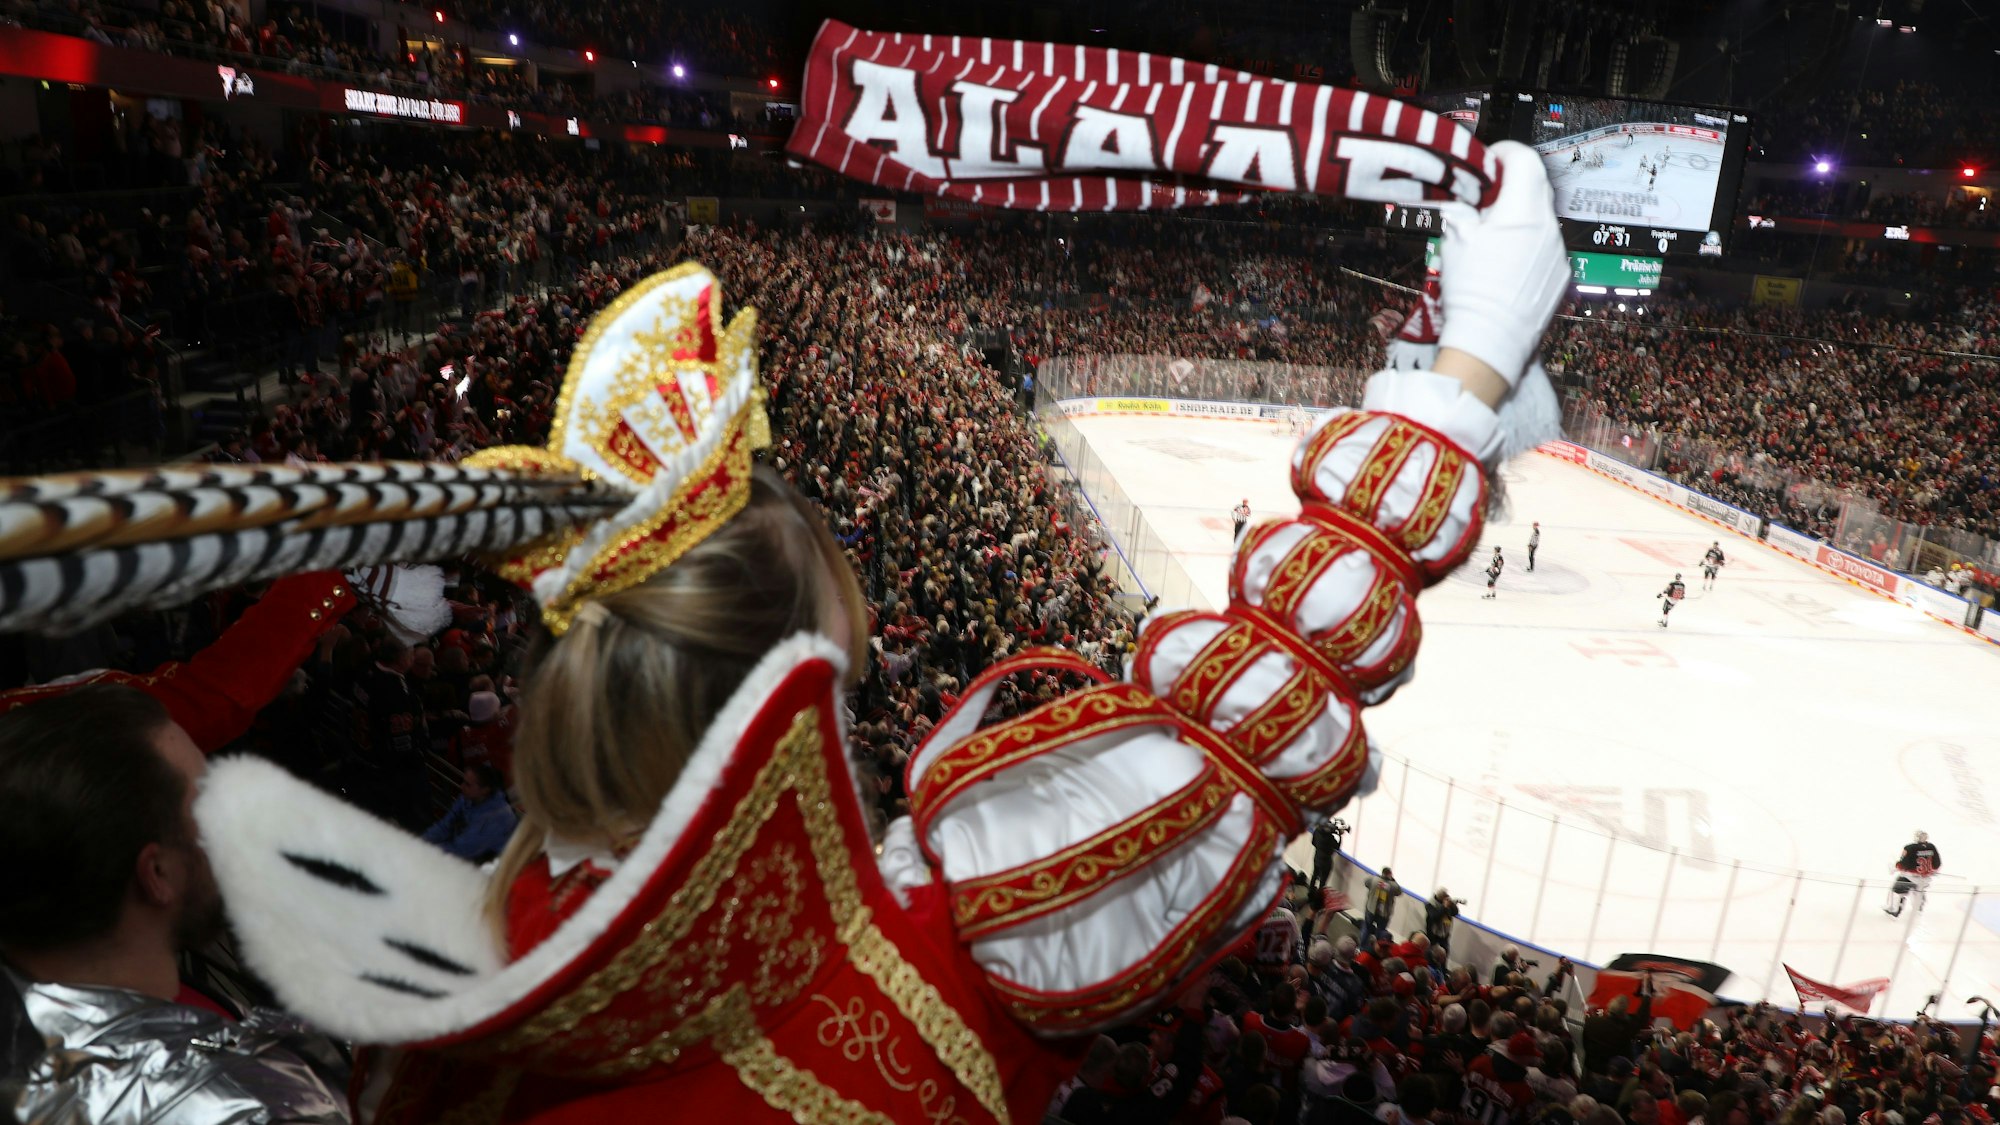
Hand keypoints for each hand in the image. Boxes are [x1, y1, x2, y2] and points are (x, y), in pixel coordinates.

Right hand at [1435, 141, 1569, 391]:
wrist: (1492, 339)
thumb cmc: (1471, 291)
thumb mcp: (1455, 239)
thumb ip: (1465, 209)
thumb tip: (1467, 198)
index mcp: (1522, 209)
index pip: (1524, 160)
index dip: (1504, 154)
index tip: (1489, 161)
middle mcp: (1547, 225)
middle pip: (1536, 185)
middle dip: (1512, 182)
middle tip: (1486, 194)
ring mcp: (1557, 250)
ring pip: (1541, 216)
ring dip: (1520, 215)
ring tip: (1493, 234)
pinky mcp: (1560, 273)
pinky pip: (1546, 244)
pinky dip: (1529, 242)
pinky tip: (1506, 262)